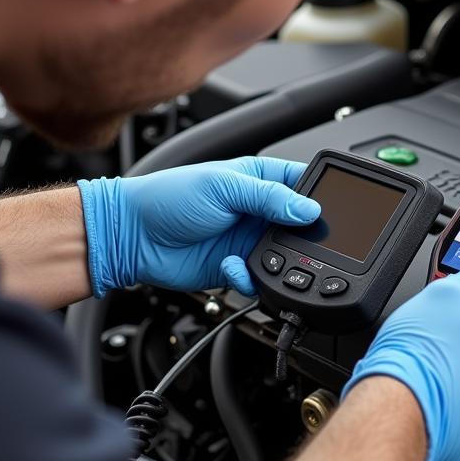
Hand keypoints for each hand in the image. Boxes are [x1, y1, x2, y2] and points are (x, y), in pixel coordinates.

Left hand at [77, 157, 319, 296]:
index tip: (328, 211)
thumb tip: (309, 209)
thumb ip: (269, 197)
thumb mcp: (223, 187)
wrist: (131, 237)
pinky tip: (233, 270)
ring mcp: (247, 240)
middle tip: (301, 243)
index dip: (319, 196)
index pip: (302, 184)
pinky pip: (259, 280)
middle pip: (300, 225)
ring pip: (284, 257)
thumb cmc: (167, 198)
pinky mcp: (235, 268)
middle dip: (303, 237)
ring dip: (279, 263)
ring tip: (264, 260)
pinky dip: (252, 280)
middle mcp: (257, 210)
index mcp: (258, 180)